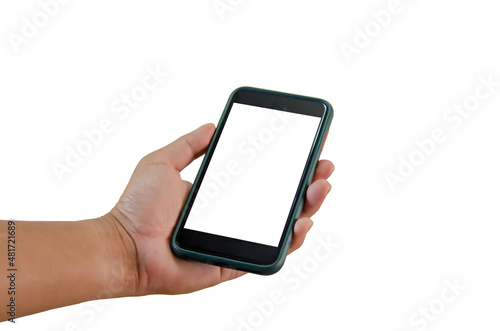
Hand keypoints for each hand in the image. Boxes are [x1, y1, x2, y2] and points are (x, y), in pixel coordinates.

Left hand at [108, 123, 333, 295]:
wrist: (124, 244)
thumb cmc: (137, 207)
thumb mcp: (162, 162)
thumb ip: (188, 145)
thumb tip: (211, 126)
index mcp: (220, 194)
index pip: (262, 176)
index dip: (287, 163)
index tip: (307, 144)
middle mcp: (233, 217)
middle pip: (280, 200)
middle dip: (307, 182)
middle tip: (322, 165)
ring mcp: (236, 240)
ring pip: (282, 226)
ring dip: (307, 208)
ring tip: (320, 187)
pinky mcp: (235, 263)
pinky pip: (269, 255)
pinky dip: (290, 242)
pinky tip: (301, 223)